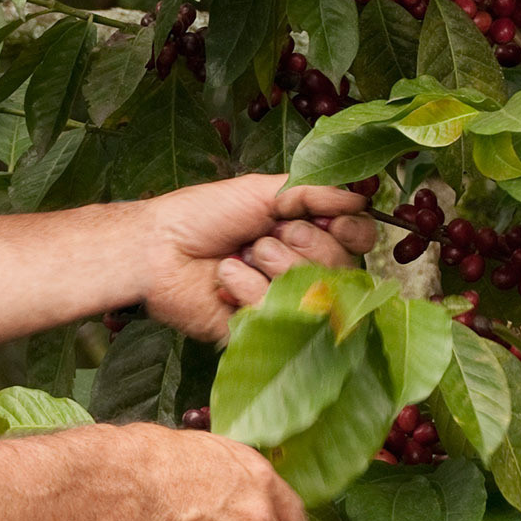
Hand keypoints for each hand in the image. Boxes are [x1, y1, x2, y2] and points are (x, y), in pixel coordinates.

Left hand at [140, 173, 374, 340]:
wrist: (157, 248)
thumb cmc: (204, 215)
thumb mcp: (262, 190)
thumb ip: (313, 192)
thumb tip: (363, 198)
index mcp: (308, 235)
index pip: (358, 240)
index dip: (352, 233)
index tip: (333, 222)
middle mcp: (304, 270)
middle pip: (344, 269)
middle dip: (305, 246)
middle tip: (266, 235)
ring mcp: (285, 302)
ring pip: (314, 293)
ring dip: (273, 264)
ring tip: (242, 254)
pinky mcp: (263, 330)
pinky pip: (279, 314)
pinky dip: (248, 288)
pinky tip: (226, 278)